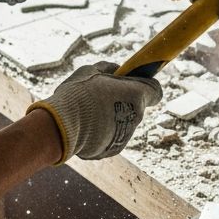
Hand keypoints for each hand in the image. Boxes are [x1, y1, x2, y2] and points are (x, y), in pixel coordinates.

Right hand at [27, 62, 161, 162]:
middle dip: (124, 101)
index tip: (133, 83)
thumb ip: (109, 69)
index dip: (145, 86)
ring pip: (123, 123)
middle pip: (136, 107)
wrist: (62, 127)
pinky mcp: (113, 150)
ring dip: (112, 118)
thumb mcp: (91, 70)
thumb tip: (116, 69)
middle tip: (103, 96)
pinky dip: (102, 133)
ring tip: (88, 114)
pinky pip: (112, 138)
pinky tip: (86, 127)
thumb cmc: (78, 94)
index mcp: (136, 94)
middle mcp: (136, 117)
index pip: (155, 91)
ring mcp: (126, 136)